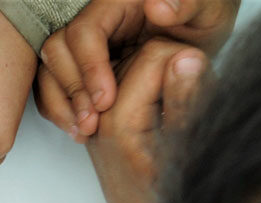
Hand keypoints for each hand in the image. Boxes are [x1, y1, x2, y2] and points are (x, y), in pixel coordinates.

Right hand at [36, 0, 238, 138]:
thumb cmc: (208, 14)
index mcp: (117, 2)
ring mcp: (88, 42)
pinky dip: (62, 107)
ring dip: (61, 102)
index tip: (105, 100)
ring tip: (83, 131)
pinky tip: (80, 129)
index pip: (85, 31)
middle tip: (90, 123)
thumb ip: (187, 3)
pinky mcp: (85, 62)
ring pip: (51, 68)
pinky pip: (56, 83)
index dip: (89, 67)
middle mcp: (97, 19)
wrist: (204, 27)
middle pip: (58, 50)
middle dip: (70, 89)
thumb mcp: (208, 7)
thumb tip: (157, 7)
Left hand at [83, 38, 205, 202]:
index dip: (189, 62)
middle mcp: (102, 121)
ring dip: (164, 81)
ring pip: (136, 71)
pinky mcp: (108, 131)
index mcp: (121, 123)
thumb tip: (187, 57)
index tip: (205, 88)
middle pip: (142, 58)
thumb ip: (188, 101)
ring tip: (184, 113)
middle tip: (196, 102)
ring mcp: (102, 125)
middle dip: (175, 69)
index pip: (156, 55)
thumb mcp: (194, 152)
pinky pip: (131, 90)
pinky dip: (154, 93)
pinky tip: (169, 118)